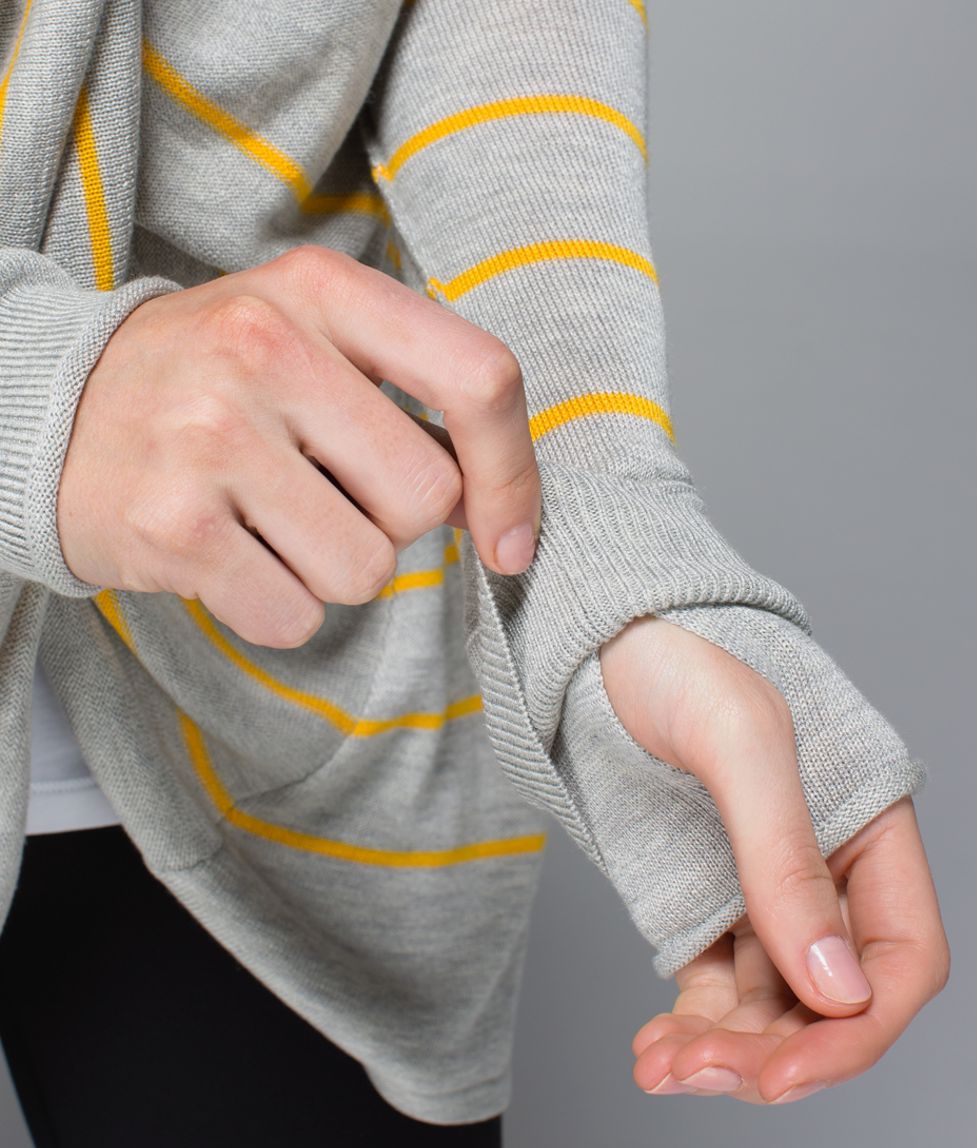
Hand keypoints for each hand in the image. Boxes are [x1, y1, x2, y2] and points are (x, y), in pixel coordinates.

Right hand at [58, 245, 540, 647]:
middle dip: (391, 526)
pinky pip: (294, 616)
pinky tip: (229, 557)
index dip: (514, 473)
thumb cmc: (212, 386)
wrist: (51, 414)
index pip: (479, 377)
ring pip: (365, 571)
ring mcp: (211, 436)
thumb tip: (499, 505)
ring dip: (331, 571)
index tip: (508, 540)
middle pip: (425, 499)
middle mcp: (264, 348)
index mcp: (321, 290)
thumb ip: (408, 396)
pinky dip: (275, 607)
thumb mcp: (308, 340)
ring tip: (266, 522)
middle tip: (322, 497)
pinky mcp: (171, 524)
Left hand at [598, 615, 949, 1104]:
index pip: (902, 959)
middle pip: (830, 1002)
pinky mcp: (704, 902)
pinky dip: (692, 1028)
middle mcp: (828, 875)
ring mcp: (763, 893)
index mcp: (871, 831)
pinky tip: (653, 1050)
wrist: (598, 639)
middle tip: (696, 1074)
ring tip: (661, 1068)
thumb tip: (837, 990)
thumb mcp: (740, 743)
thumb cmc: (680, 660)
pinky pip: (716, 987)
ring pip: (771, 1008)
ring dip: (726, 1053)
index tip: (785, 1073)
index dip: (856, 1031)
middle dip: (773, 1053)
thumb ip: (785, 859)